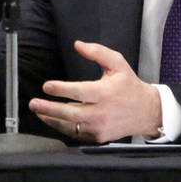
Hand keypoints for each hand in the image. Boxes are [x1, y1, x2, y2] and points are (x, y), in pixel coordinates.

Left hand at [28, 40, 161, 142]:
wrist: (146, 112)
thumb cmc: (130, 86)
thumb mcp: (118, 64)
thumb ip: (98, 52)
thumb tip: (78, 44)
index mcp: (105, 93)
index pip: (79, 91)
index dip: (61, 89)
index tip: (46, 86)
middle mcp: (102, 112)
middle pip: (70, 112)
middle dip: (49, 108)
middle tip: (34, 103)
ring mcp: (100, 127)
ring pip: (71, 125)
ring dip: (52, 119)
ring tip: (39, 112)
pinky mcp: (99, 137)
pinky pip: (76, 133)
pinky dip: (63, 127)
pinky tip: (53, 120)